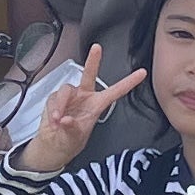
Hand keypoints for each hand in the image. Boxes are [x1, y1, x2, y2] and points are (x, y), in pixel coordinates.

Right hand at [18, 45, 146, 170]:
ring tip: (58, 119)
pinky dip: (52, 110)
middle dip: (93, 61)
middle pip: (89, 75)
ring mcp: (70, 96)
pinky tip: (54, 120)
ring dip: (61, 104)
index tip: (141, 73)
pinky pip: (53, 99)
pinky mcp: (55, 98)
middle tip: (96, 49)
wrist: (53, 145)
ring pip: (66, 89)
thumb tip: (66, 119)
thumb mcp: (75, 138)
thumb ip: (72, 128)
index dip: (129, 82)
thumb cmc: (70, 141)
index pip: (115, 91)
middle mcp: (84, 96)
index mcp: (97, 105)